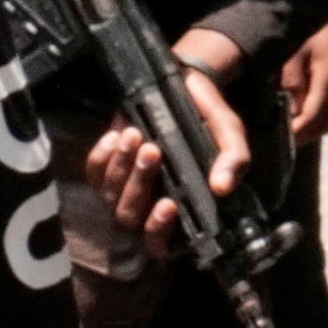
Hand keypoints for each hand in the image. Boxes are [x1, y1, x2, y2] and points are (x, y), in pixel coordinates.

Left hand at [87, 65, 251, 264]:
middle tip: (153, 150)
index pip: (161, 244)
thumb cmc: (209, 118)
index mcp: (182, 208)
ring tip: (135, 135)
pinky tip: (116, 136)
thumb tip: (223, 188)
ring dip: (121, 167)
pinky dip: (102, 157)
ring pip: (109, 195)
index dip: (159, 231)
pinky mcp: (107, 166)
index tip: (169, 204)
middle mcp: (149, 204)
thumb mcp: (229, 133)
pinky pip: (94, 173)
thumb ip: (233, 159)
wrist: (184, 84)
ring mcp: (125, 186)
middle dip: (139, 185)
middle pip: (129, 217)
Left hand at [282, 9, 327, 143]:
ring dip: (314, 129)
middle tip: (281, 142)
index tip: (278, 140)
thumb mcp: (295, 51)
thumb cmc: (313, 27)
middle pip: (324, 125)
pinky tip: (306, 117)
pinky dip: (322, 120)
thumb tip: (291, 113)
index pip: (312, 118)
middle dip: (304, 136)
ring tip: (292, 132)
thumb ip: (292, 82)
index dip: (296, 132)